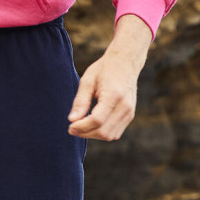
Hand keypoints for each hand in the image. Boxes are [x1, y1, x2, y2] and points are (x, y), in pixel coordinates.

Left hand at [67, 13, 151, 141]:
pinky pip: (114, 133)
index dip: (81, 127)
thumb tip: (72, 120)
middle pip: (103, 131)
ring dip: (92, 134)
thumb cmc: (104, 70)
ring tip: (81, 125)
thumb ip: (80, 101)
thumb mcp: (87, 81)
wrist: (125, 63)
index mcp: (114, 95)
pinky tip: (92, 124)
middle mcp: (125, 106)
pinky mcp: (130, 116)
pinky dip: (101, 133)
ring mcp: (129, 112)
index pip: (97, 120)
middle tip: (72, 128)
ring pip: (108, 136)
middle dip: (85, 133)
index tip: (70, 126)